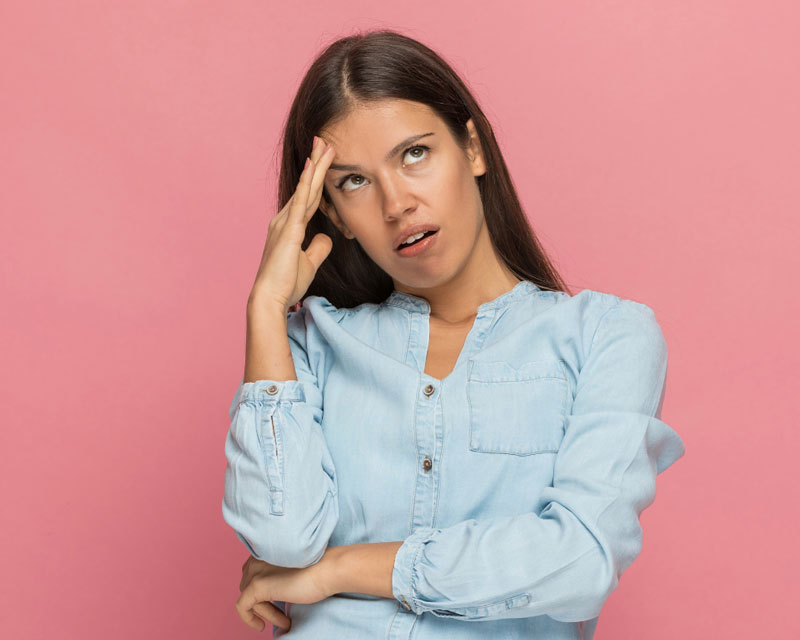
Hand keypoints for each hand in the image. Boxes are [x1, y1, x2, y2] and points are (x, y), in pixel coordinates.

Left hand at [235, 554, 332, 632]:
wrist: (327, 569)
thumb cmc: (318, 568)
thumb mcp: (291, 568)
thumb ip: (277, 573)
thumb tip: (270, 591)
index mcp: (265, 550)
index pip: (253, 573)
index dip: (263, 590)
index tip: (276, 602)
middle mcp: (256, 557)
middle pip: (249, 585)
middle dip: (265, 602)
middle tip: (283, 614)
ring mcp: (255, 571)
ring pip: (249, 597)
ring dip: (266, 612)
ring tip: (284, 621)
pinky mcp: (256, 586)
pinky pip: (243, 607)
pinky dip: (249, 619)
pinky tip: (261, 626)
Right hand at [248, 135, 336, 313]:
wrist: (270, 297)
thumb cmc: (286, 283)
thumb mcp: (308, 263)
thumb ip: (317, 248)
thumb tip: (327, 238)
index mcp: (289, 227)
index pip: (308, 198)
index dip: (317, 179)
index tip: (325, 160)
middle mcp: (284, 220)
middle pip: (306, 187)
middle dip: (316, 164)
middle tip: (324, 141)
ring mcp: (285, 223)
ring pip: (305, 189)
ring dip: (315, 166)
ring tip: (324, 145)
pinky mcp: (289, 230)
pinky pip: (301, 201)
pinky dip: (307, 183)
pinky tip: (312, 166)